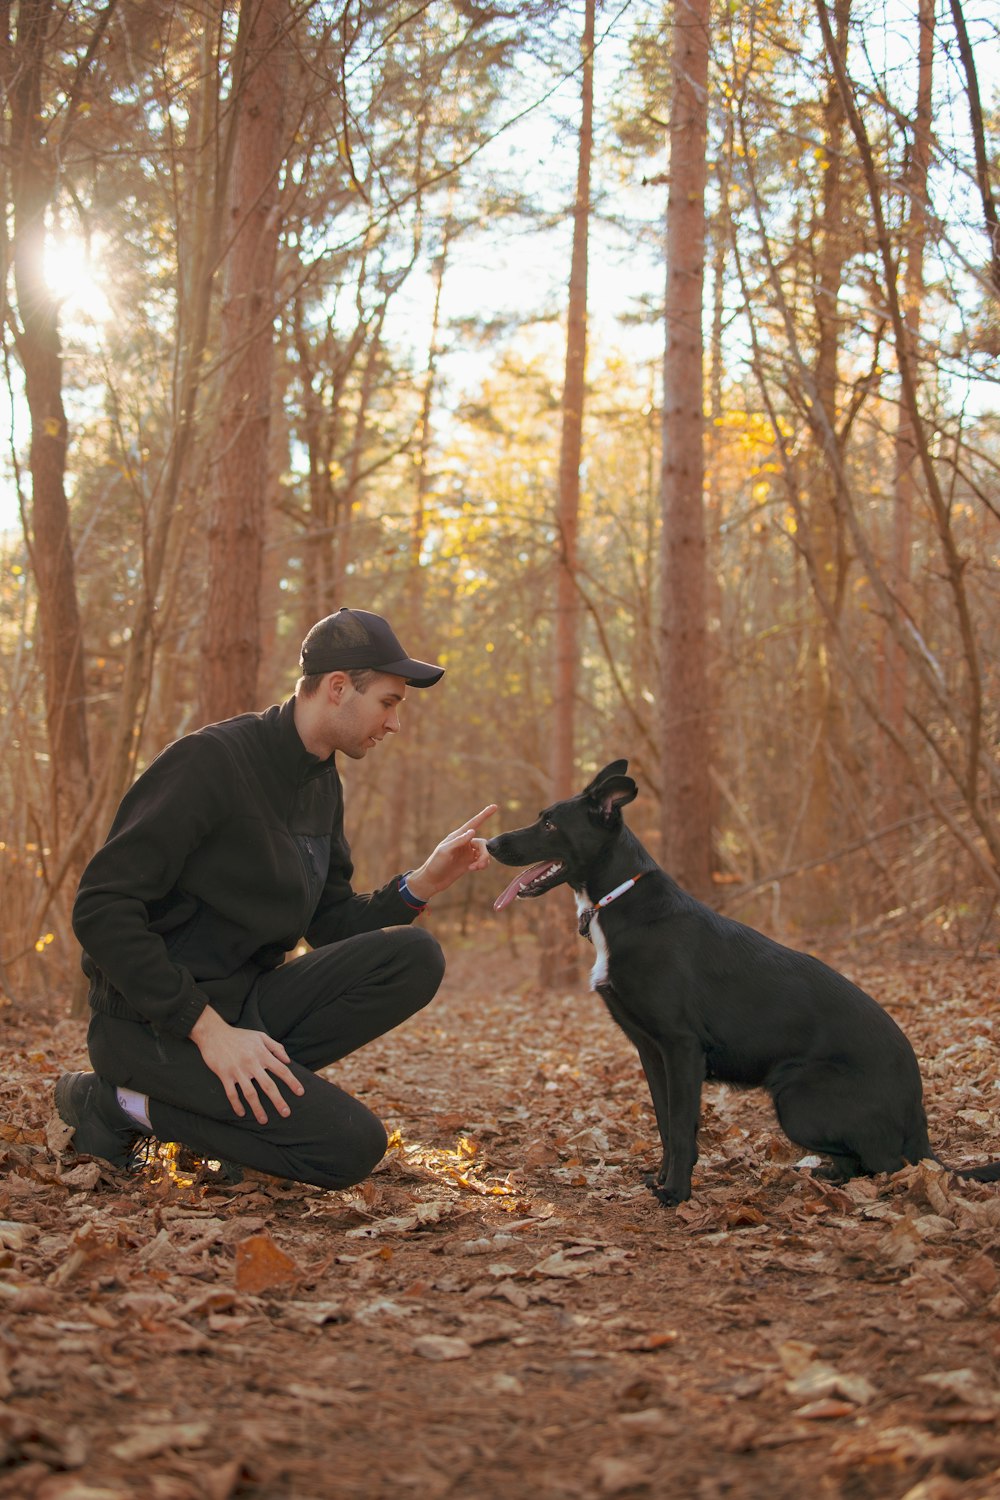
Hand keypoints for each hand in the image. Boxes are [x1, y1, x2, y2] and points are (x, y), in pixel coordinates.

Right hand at [190, 1005, 305, 1123]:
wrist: (213, 1033)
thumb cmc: (239, 1035)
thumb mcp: (260, 1036)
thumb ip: (276, 1047)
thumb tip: (288, 1061)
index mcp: (262, 1054)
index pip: (281, 1070)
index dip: (292, 1082)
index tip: (300, 1092)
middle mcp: (251, 1063)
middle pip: (268, 1085)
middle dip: (278, 1100)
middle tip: (286, 1113)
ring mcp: (237, 1070)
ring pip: (250, 1093)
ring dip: (258, 1108)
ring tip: (264, 1120)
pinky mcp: (224, 1075)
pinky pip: (231, 1094)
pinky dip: (237, 1105)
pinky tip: (242, 1113)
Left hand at [405, 804, 498, 900]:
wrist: (433, 880)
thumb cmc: (436, 863)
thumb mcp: (445, 851)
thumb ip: (459, 841)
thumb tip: (473, 831)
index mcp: (457, 836)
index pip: (474, 823)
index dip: (484, 815)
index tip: (495, 806)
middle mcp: (464, 842)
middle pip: (482, 844)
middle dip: (484, 854)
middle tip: (480, 865)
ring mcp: (468, 853)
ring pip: (484, 853)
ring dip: (484, 861)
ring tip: (476, 868)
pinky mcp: (470, 862)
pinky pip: (482, 860)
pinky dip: (481, 865)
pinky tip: (473, 869)